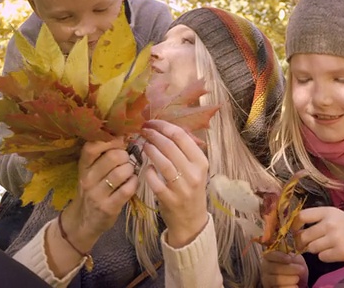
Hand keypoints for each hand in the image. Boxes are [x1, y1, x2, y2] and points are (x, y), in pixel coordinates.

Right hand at [62, 138, 138, 251]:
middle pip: (113, 157)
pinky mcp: (108, 207)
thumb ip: (103, 154)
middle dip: (126, 156)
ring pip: (122, 172)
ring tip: (129, 173)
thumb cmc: (93, 189)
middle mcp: (88, 178)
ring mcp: (97, 194)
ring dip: (131, 170)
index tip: (120, 142)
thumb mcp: (91, 170)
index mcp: (83, 166)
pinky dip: (134, 183)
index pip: (92, 146)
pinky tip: (132, 183)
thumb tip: (123, 133)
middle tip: (126, 161)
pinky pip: (128, 188)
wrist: (84, 220)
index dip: (111, 140)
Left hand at [142, 120, 208, 247]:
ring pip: (163, 163)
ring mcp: (182, 188)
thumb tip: (167, 128)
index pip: (182, 136)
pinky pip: (155, 181)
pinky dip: (148, 172)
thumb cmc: (191, 189)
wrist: (191, 220)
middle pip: (171, 147)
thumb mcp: (195, 169)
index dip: (164, 126)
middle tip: (143, 130)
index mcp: (201, 162)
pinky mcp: (169, 200)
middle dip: (154, 135)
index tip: (152, 123)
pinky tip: (145, 167)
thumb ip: (185, 150)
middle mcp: (194, 174)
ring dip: (150, 150)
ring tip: (143, 144)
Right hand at [261, 251, 307, 287]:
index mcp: (270, 257)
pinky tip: (295, 286)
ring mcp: (267, 279)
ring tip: (297, 278)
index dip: (280, 257)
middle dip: (290, 269)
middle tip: (301, 269)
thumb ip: (293, 256)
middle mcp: (266, 268)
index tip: (290, 259)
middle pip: (275, 268)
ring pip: (277, 280)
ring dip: (290, 279)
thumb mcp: (295, 259)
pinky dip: (289, 287)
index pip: (271, 255)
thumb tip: (295, 253)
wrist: (297, 280)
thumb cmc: (294, 266)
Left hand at [291, 207, 343, 270]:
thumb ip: (318, 219)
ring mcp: (336, 238)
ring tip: (326, 246)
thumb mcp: (336, 215)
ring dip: (315, 250)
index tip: (294, 231)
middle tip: (307, 244)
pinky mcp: (341, 252)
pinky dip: (325, 257)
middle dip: (303, 242)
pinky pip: (322, 257)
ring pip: (311, 248)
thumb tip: (296, 229)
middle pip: (303, 236)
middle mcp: (331, 223)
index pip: (302, 216)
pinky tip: (334, 252)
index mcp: (328, 211)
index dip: (294, 225)